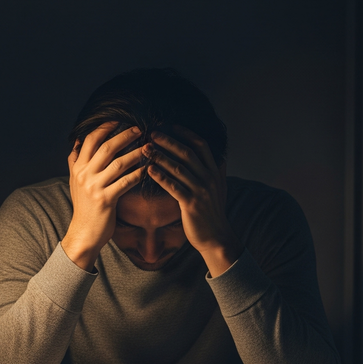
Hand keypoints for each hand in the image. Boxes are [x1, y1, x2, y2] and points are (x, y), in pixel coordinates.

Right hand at [62, 122, 143, 269]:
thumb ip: (75, 161)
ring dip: (136, 153)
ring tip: (148, 147)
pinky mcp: (106, 200)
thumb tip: (76, 140)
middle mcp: (84, 174)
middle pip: (106, 147)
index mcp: (77, 167)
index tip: (119, 120)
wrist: (83, 233)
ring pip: (118, 163)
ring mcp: (94, 187)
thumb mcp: (74, 181)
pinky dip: (138, 173)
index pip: (90, 140)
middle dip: (124, 136)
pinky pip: (126, 182)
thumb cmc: (84, 207)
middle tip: (139, 129)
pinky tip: (148, 169)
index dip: (105, 127)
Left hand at [145, 126, 241, 275]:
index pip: (201, 145)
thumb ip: (214, 172)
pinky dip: (160, 176)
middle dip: (169, 141)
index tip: (171, 125)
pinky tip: (148, 170)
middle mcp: (210, 178)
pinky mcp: (191, 204)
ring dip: (160, 156)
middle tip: (152, 133)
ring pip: (179, 168)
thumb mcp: (218, 189)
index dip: (186, 134)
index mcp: (215, 172)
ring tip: (145, 149)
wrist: (216, 237)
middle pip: (188, 153)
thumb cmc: (211, 213)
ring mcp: (201, 191)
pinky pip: (173, 186)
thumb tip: (215, 157)